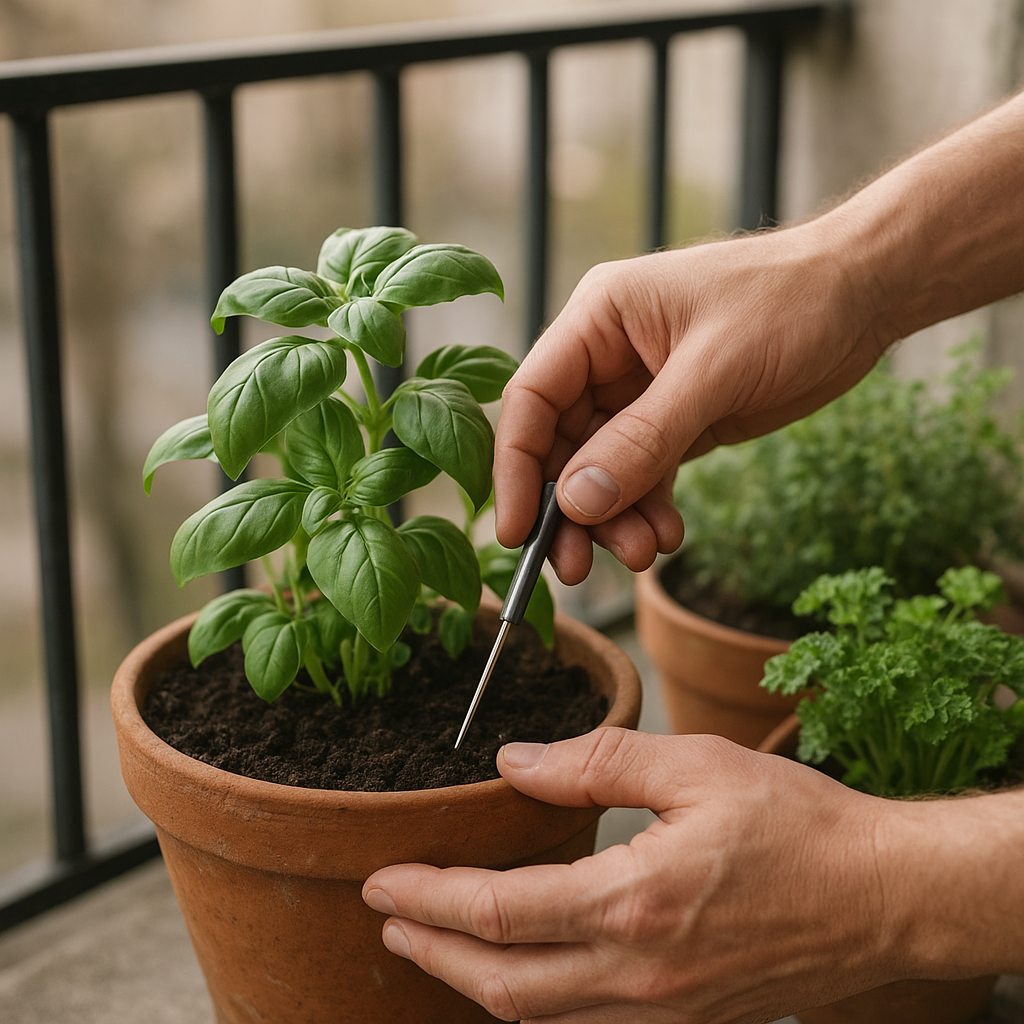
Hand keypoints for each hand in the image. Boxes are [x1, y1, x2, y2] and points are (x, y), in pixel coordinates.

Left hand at [363, 729, 907, 1023]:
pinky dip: (533, 997)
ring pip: (539, 1015)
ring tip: (436, 941)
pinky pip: (584, 1021)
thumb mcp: (695, 764)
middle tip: (388, 918)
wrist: (882, 895)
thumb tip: (515, 762)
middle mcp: (640, 972)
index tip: (384, 880)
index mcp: (636, 902)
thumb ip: (596, 763)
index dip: (431, 899)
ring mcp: (663, 1006)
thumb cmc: (797, 823)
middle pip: (503, 984)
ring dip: (475, 980)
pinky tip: (520, 964)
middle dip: (432, 952)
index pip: (502, 913)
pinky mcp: (685, 1015)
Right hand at [495, 221, 886, 583]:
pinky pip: (642, 475)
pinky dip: (647, 510)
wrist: (864, 296)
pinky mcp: (675, 421)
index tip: (516, 533)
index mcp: (600, 319)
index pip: (531, 398)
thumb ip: (643, 439)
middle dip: (568, 509)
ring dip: (612, 518)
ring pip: (600, 470)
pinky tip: (666, 536)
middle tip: (574, 567)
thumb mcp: (714, 371)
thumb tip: (577, 503)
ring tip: (643, 553)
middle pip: (561, 444)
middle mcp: (608, 356)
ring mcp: (640, 391)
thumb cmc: (791, 303)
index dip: (516, 468)